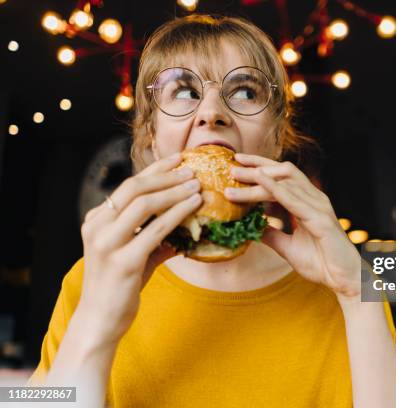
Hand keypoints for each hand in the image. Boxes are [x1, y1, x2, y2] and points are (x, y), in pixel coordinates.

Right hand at [78, 153, 201, 343]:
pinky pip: (155, 230)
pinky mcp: (123, 261)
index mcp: (97, 219)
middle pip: (134, 188)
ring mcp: (108, 243)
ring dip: (174, 192)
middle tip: (192, 170)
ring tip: (197, 186)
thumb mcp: (134, 254)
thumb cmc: (119, 287)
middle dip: (166, 176)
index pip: (129, 185)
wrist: (101, 320)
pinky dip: (177, 214)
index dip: (156, 170)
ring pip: (144, 204)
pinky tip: (194, 207)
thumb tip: (185, 226)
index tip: (179, 159)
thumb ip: (154, 237)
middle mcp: (97, 226)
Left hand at [225, 154, 361, 301]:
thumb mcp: (288, 247)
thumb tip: (252, 228)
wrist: (343, 280)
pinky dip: (275, 188)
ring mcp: (318, 206)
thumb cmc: (321, 263)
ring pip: (285, 183)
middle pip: (283, 172)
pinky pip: (294, 199)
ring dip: (259, 177)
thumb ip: (272, 235)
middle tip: (232, 165)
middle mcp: (314, 199)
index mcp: (308, 203)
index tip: (237, 164)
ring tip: (237, 175)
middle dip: (257, 166)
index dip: (260, 167)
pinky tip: (260, 181)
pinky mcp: (320, 219)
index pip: (282, 177)